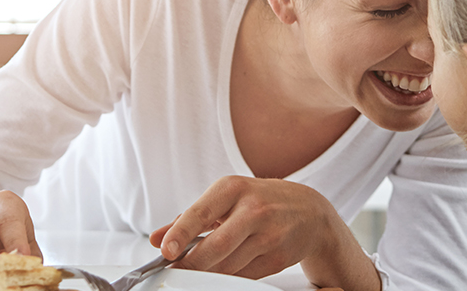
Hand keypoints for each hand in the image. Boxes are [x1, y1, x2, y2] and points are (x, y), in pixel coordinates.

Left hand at [149, 176, 344, 278]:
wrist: (310, 211)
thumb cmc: (260, 201)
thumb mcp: (225, 199)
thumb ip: (189, 219)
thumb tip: (156, 239)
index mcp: (233, 188)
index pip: (201, 213)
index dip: (180, 233)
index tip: (165, 250)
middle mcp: (253, 209)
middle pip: (215, 246)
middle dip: (192, 263)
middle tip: (176, 270)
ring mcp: (269, 234)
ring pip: (229, 265)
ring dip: (209, 272)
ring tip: (197, 270)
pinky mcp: (279, 258)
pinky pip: (245, 275)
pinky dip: (230, 276)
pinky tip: (224, 270)